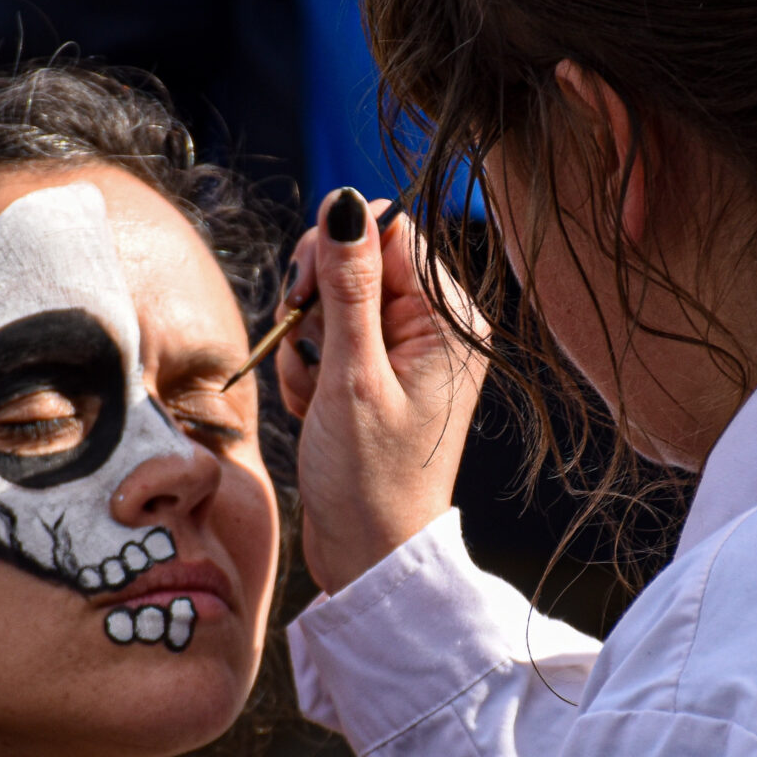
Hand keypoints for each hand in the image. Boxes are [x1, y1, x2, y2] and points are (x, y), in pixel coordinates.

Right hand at [279, 189, 484, 592]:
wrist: (368, 555)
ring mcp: (404, 355)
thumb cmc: (369, 478)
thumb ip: (346, 284)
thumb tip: (344, 201)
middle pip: (356, 261)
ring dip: (306, 347)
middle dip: (316, 304)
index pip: (389, 233)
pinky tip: (316, 411)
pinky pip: (328, 343)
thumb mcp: (351, 375)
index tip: (306, 296)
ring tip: (318, 398)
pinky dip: (309, 372)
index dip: (336, 252)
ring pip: (332, 304)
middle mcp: (435, 331)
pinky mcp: (375, 377)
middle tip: (310, 352)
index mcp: (451, 323)